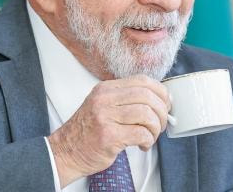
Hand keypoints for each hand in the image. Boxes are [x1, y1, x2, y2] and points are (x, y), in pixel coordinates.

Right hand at [47, 74, 170, 186]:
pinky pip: (141, 133)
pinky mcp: (108, 136)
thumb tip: (159, 101)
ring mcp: (105, 117)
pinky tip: (142, 145)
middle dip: (161, 112)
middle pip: (147, 96)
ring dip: (155, 128)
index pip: (142, 81)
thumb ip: (126, 100)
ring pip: (146, 114)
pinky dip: (148, 140)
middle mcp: (105, 99)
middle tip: (160, 124)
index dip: (160, 92)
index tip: (166, 104)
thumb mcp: (103, 106)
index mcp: (106, 89)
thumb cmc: (88, 131)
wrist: (66, 151)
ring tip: (150, 136)